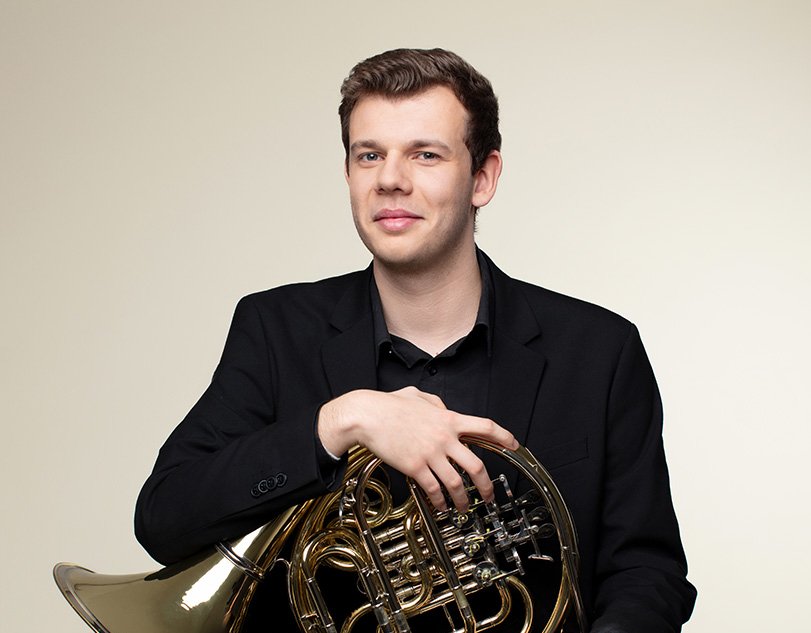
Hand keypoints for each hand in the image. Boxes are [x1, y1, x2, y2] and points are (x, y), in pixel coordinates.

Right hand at [317, 387, 517, 511]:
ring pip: (457, 483)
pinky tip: (441, 506)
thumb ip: (436, 404)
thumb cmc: (388, 404)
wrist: (367, 415)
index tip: (514, 445)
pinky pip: (434, 489)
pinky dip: (440, 501)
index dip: (504, 437)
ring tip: (464, 508)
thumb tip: (444, 409)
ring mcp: (430, 453)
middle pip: (477, 465)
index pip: (485, 427)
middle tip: (489, 495)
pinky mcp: (415, 467)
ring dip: (464, 499)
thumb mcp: (418, 396)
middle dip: (486, 484)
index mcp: (448, 418)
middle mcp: (444, 437)